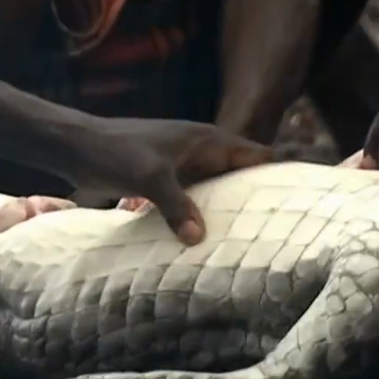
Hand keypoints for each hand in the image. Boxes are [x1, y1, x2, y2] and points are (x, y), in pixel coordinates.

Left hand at [70, 118, 272, 243]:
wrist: (75, 146)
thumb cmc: (116, 152)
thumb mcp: (150, 178)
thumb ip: (178, 206)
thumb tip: (200, 238)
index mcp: (207, 140)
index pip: (257, 154)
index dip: (280, 170)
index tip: (304, 191)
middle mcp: (200, 149)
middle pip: (241, 172)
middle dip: (258, 194)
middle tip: (282, 224)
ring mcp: (183, 163)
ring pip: (217, 186)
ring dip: (227, 206)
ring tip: (249, 235)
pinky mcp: (164, 177)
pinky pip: (193, 197)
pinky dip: (200, 214)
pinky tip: (203, 237)